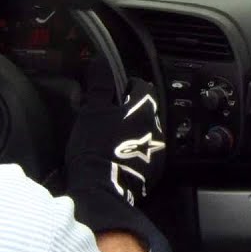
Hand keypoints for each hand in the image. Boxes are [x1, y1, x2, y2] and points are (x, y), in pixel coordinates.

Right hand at [62, 68, 165, 248]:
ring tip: (113, 141)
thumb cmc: (95, 146)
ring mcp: (160, 148)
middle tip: (108, 119)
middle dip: (130, 111)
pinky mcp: (157, 169)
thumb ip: (99, 85)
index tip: (110, 94)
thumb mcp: (91, 111)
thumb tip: (101, 62)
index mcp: (144, 107)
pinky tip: (120, 158)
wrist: (102, 189)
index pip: (140, 85)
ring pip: (147, 131)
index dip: (124, 86)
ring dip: (134, 132)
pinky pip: (148, 152)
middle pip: (145, 109)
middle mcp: (157, 125)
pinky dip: (137, 152)